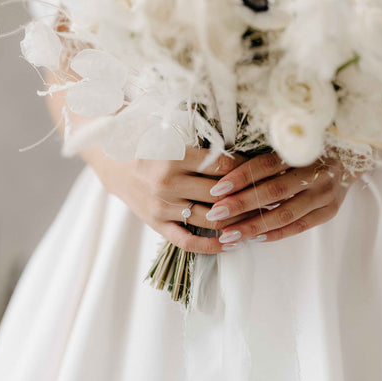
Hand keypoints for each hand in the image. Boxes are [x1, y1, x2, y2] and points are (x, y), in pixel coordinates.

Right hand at [91, 146, 256, 253]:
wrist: (111, 160)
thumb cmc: (147, 142)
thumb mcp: (171, 134)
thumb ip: (202, 144)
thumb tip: (242, 153)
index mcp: (174, 155)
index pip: (222, 165)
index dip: (247, 168)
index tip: (262, 169)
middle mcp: (168, 183)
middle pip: (220, 194)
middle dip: (248, 195)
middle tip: (270, 195)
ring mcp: (161, 206)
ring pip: (209, 219)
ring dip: (236, 221)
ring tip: (258, 218)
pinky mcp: (156, 223)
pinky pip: (187, 241)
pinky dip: (211, 246)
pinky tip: (231, 243)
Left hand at [205, 152, 359, 246]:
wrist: (350, 155)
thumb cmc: (307, 148)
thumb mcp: (290, 143)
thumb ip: (263, 156)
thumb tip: (222, 167)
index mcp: (304, 150)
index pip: (267, 165)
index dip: (241, 176)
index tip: (216, 189)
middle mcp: (317, 172)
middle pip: (274, 191)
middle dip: (241, 204)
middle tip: (215, 214)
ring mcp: (326, 194)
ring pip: (285, 214)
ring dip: (253, 225)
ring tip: (228, 234)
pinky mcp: (330, 211)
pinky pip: (299, 227)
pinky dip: (275, 234)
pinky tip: (253, 239)